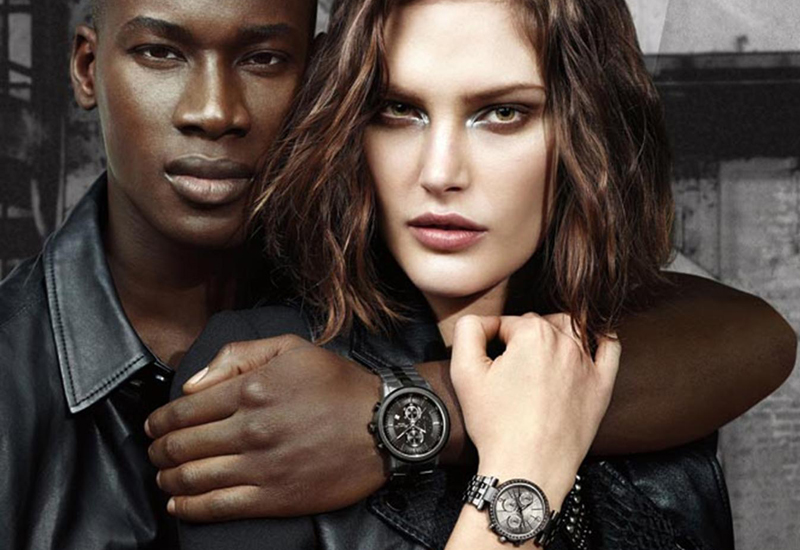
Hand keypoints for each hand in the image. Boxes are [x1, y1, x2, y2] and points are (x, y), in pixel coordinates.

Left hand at [145, 335, 384, 521]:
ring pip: (194, 477)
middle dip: (159, 450)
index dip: (160, 420)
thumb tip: (193, 384)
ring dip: (168, 478)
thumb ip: (239, 355)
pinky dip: (190, 507)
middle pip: (183, 445)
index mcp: (252, 390)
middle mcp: (251, 428)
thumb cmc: (340, 384)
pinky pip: (219, 506)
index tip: (153, 425)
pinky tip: (178, 504)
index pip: (186, 409)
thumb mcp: (293, 348)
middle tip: (153, 451)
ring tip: (162, 476)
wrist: (385, 426)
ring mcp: (262, 466)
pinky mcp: (276, 497)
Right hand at [450, 314, 619, 505]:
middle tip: (507, 368)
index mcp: (532, 334)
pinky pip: (609, 348)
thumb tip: (478, 320)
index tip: (487, 362)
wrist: (528, 467)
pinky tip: (586, 343)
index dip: (492, 340)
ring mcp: (587, 363)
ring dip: (553, 335)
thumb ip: (468, 331)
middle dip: (521, 339)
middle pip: (538, 324)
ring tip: (536, 358)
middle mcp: (564, 343)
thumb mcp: (464, 372)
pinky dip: (599, 338)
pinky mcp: (602, 384)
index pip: (507, 322)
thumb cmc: (497, 425)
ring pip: (570, 329)